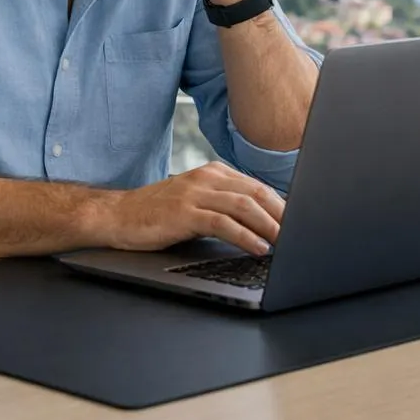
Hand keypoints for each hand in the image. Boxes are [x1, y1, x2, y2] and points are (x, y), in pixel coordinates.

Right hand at [101, 162, 285, 255]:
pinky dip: (245, 235)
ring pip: (243, 205)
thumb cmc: (159, 213)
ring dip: (269, 225)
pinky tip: (258, 246)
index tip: (300, 221)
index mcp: (214, 172)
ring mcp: (194, 193)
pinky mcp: (184, 213)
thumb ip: (225, 205)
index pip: (257, 186)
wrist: (119, 215)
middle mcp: (207, 178)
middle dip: (282, 213)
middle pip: (256, 192)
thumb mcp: (196, 201)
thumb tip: (262, 222)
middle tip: (301, 232)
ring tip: (286, 242)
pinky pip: (222, 223)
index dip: (282, 204)